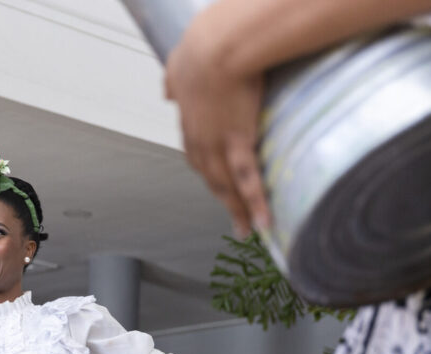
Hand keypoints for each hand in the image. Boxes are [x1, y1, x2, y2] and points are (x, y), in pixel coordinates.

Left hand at [165, 9, 270, 237]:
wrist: (217, 47)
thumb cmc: (203, 46)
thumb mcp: (179, 63)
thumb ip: (174, 79)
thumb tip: (166, 88)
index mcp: (188, 120)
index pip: (196, 153)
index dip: (207, 169)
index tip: (215, 181)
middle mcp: (198, 139)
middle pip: (210, 176)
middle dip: (222, 199)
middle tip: (233, 219)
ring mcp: (216, 144)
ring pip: (226, 186)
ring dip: (238, 211)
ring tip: (246, 230)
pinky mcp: (237, 143)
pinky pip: (247, 181)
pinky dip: (255, 203)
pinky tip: (263, 223)